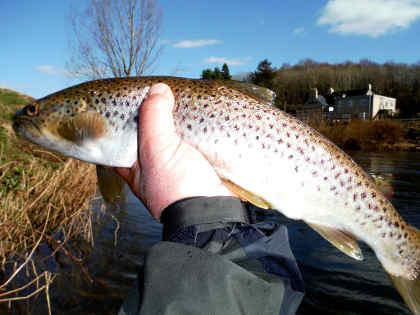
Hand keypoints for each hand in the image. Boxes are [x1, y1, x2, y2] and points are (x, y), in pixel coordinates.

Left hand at [115, 83, 234, 219]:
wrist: (214, 212)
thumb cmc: (176, 186)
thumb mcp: (156, 148)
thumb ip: (153, 117)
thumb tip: (157, 89)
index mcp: (134, 165)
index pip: (120, 137)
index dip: (121, 118)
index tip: (129, 99)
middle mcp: (154, 165)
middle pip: (150, 132)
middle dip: (155, 115)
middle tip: (159, 93)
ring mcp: (178, 164)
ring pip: (174, 134)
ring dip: (178, 119)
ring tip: (179, 96)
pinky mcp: (199, 163)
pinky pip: (195, 140)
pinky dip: (196, 127)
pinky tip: (199, 112)